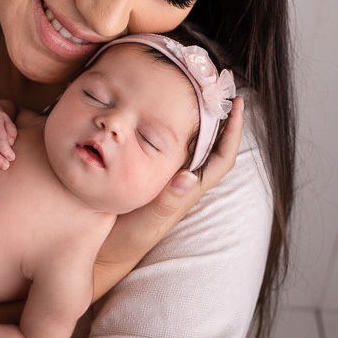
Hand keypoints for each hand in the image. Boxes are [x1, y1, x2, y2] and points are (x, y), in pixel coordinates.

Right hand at [92, 96, 244, 299]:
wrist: (99, 254)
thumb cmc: (122, 241)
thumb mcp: (144, 223)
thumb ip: (166, 203)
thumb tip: (189, 178)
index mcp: (186, 191)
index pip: (221, 159)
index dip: (234, 133)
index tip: (239, 103)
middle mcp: (180, 184)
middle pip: (210, 145)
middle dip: (217, 116)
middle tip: (215, 84)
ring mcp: (165, 181)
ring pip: (189, 144)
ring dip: (195, 118)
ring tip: (190, 89)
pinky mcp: (147, 179)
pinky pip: (165, 147)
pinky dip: (167, 127)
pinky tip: (154, 111)